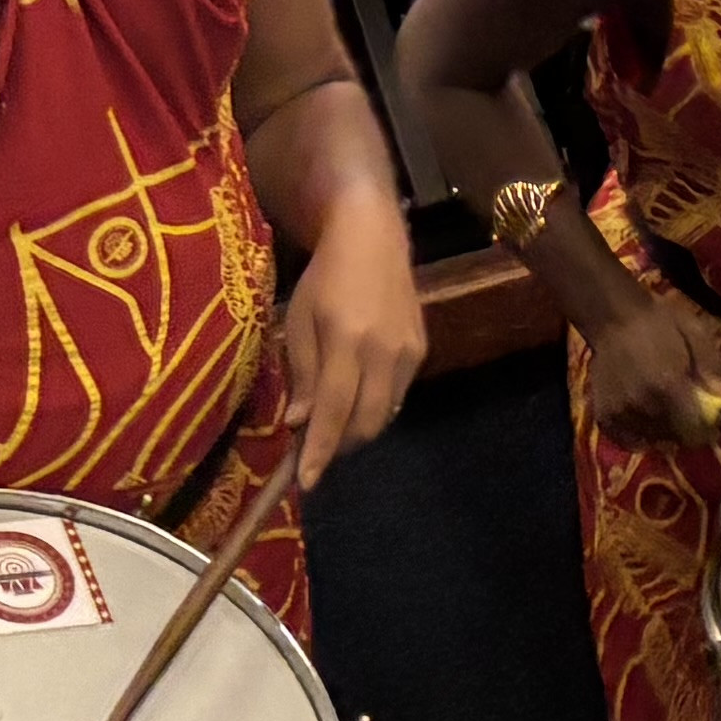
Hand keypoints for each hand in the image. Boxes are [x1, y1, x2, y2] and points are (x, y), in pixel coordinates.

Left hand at [276, 190, 430, 472]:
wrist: (373, 238)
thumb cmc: (325, 277)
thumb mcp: (299, 320)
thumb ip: (302, 373)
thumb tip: (299, 423)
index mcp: (347, 338)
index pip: (333, 409)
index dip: (319, 450)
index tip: (305, 483)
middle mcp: (384, 350)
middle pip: (364, 423)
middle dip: (337, 446)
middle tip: (311, 448)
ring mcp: (408, 352)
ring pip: (383, 415)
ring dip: (355, 430)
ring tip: (330, 423)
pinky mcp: (421, 351)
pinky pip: (395, 397)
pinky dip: (372, 409)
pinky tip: (355, 398)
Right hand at [581, 291, 720, 449]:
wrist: (614, 316)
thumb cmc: (660, 322)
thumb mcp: (697, 335)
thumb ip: (715, 370)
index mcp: (667, 385)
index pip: (696, 431)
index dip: (709, 428)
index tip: (713, 417)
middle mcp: (640, 405)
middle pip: (676, 439)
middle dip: (688, 428)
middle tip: (689, 406)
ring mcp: (619, 414)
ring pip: (655, 441)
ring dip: (666, 431)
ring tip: (666, 404)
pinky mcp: (603, 419)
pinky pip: (631, 442)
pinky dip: (642, 434)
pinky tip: (646, 412)